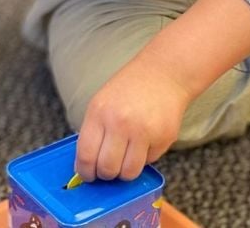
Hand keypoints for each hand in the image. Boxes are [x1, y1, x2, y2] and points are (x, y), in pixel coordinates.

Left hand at [75, 57, 191, 181]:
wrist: (163, 74)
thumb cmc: (128, 89)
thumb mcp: (101, 103)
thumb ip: (93, 132)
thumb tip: (87, 164)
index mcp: (100, 113)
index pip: (86, 155)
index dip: (85, 171)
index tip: (88, 175)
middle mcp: (121, 123)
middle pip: (107, 169)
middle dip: (106, 174)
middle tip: (108, 168)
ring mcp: (144, 132)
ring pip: (129, 173)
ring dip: (125, 171)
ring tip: (126, 159)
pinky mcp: (164, 138)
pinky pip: (149, 162)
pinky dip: (144, 158)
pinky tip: (144, 141)